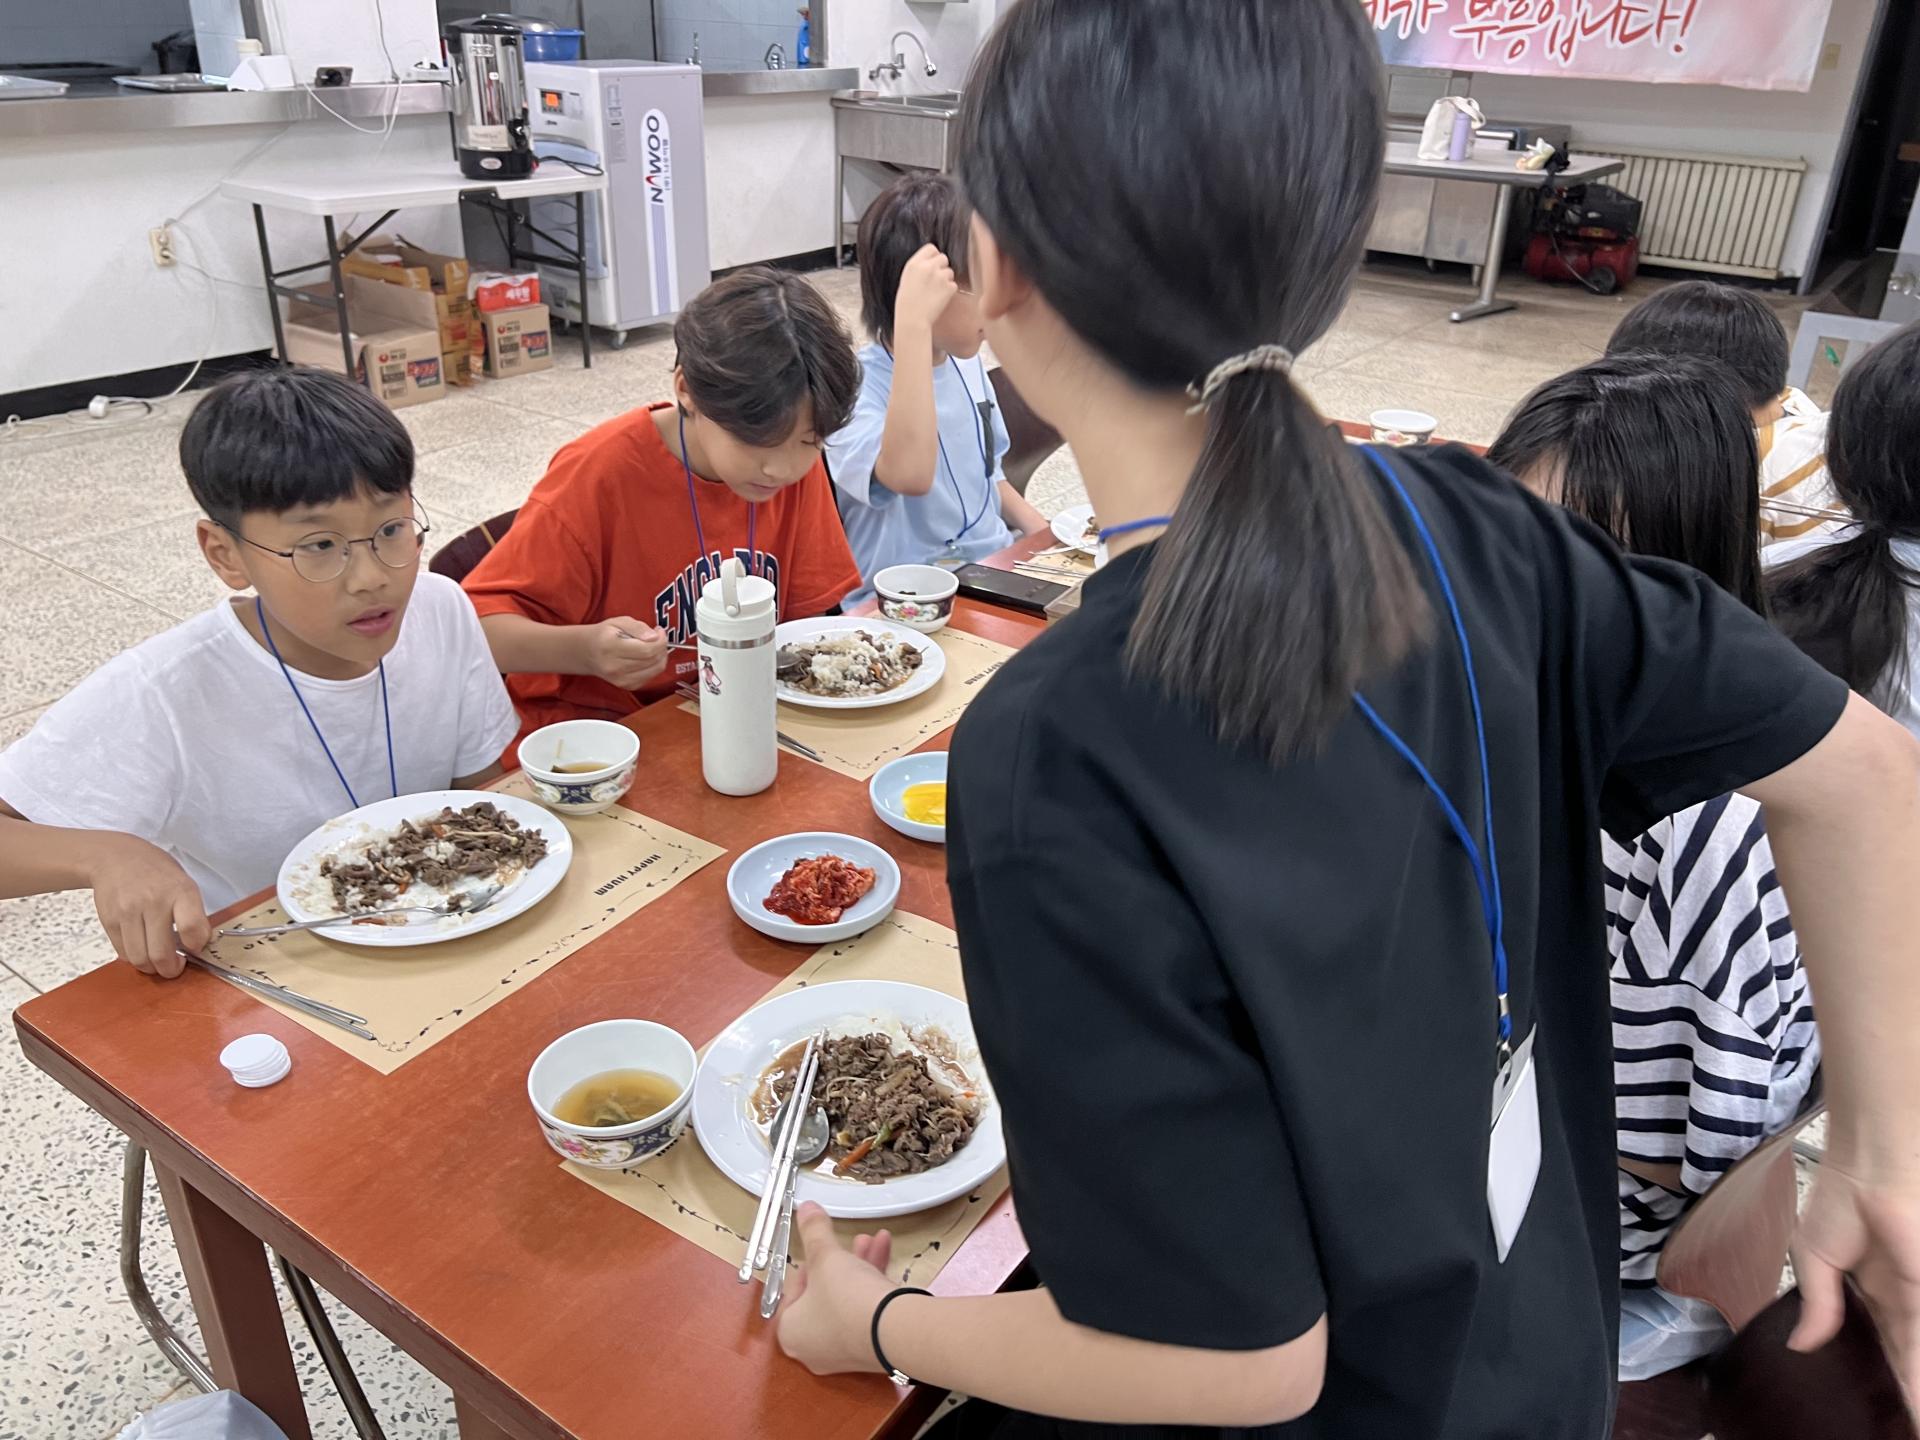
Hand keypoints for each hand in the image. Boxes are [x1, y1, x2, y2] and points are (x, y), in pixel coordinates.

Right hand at [87, 834, 208, 978]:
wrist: (115, 857)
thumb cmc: (155, 872)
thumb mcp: (184, 883)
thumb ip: (193, 913)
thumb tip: (198, 945)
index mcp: (180, 891)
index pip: (192, 929)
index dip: (196, 947)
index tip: (196, 950)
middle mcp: (153, 902)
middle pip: (161, 953)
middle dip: (172, 969)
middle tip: (176, 967)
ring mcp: (128, 912)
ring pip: (140, 959)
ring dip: (152, 968)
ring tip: (159, 961)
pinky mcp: (109, 921)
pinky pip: (124, 953)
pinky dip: (135, 958)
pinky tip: (143, 949)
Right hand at [584, 616, 667, 690]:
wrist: (587, 653)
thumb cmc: (603, 635)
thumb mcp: (618, 621)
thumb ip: (637, 627)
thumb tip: (654, 637)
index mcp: (611, 647)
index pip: (646, 650)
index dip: (660, 640)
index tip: (659, 631)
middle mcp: (615, 667)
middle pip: (652, 660)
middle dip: (662, 647)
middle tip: (658, 637)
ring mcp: (620, 680)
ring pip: (655, 670)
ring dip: (660, 657)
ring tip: (653, 646)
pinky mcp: (626, 686)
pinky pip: (650, 677)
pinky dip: (654, 666)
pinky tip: (647, 657)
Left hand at [778, 1203, 899, 1374]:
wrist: (892, 1331)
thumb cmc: (845, 1298)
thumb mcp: (825, 1256)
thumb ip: (814, 1231)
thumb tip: (806, 1209)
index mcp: (790, 1331)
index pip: (792, 1292)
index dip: (807, 1265)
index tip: (820, 1250)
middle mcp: (813, 1348)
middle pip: (823, 1295)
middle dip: (841, 1261)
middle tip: (851, 1242)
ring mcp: (844, 1353)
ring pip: (848, 1301)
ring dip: (860, 1267)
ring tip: (873, 1240)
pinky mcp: (871, 1349)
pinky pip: (867, 1313)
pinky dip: (874, 1285)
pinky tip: (886, 1254)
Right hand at [894, 243, 957, 337]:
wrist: (912, 320)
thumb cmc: (906, 303)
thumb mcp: (906, 279)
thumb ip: (919, 268)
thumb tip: (930, 263)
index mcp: (914, 263)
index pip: (931, 248)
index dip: (933, 256)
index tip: (932, 265)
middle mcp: (928, 267)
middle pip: (943, 258)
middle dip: (941, 267)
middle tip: (936, 280)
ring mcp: (940, 276)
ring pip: (950, 272)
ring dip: (946, 280)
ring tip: (935, 292)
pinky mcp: (949, 287)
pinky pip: (953, 285)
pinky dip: (949, 292)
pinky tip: (939, 299)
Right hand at [1790, 1160, 1919, 1417]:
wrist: (1870, 1170)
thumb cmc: (1837, 1201)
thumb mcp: (1812, 1257)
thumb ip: (1816, 1305)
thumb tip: (1798, 1345)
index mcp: (1865, 1289)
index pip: (1871, 1340)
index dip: (1870, 1369)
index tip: (1864, 1400)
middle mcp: (1895, 1301)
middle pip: (1896, 1356)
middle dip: (1895, 1388)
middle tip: (1890, 1423)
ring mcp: (1912, 1302)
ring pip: (1911, 1358)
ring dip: (1910, 1390)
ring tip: (1907, 1424)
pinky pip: (1917, 1345)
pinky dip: (1915, 1375)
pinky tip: (1912, 1402)